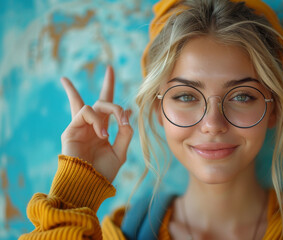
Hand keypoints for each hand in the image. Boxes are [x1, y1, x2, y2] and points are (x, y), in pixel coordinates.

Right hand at [60, 66, 132, 182]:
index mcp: (103, 131)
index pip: (108, 109)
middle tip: (110, 69)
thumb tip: (128, 111)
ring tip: (109, 133)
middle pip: (98, 100)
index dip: (110, 92)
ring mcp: (80, 127)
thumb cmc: (103, 172)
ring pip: (96, 105)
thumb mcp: (120, 152)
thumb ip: (124, 133)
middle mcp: (92, 126)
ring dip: (110, 112)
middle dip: (107, 83)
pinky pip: (85, 112)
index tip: (111, 73)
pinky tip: (101, 134)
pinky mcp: (70, 129)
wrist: (88, 184)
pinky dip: (97, 121)